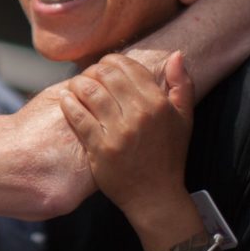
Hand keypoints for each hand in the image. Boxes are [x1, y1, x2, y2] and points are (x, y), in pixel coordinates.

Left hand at [59, 52, 193, 222]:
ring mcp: (118, 132)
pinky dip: (68, 103)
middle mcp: (139, 115)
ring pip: (89, 91)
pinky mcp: (99, 148)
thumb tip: (176, 54)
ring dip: (78, 83)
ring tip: (76, 86)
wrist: (155, 196)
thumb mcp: (184, 120)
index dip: (112, 61)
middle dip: (93, 70)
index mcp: (159, 104)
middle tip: (88, 76)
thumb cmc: (169, 156)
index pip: (129, 67)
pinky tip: (65, 99)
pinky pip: (78, 116)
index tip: (105, 66)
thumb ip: (182, 85)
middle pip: (106, 75)